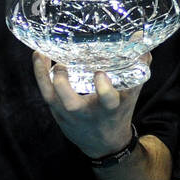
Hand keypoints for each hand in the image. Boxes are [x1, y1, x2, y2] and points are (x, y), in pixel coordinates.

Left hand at [32, 51, 147, 159]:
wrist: (104, 143)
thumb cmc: (119, 111)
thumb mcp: (132, 92)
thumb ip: (139, 64)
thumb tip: (140, 36)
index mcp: (110, 108)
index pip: (108, 101)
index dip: (103, 89)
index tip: (100, 73)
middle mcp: (87, 113)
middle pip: (71, 103)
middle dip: (64, 84)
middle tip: (63, 64)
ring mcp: (69, 113)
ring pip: (52, 97)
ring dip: (44, 75)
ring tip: (41, 53)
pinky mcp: (57, 111)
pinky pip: (45, 92)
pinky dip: (40, 74)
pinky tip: (39, 56)